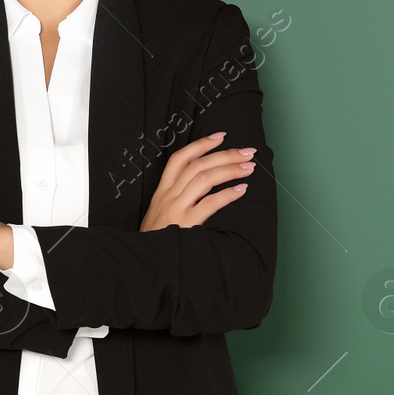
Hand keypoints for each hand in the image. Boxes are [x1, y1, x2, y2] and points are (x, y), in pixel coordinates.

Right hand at [140, 131, 254, 231]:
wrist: (144, 259)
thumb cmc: (155, 237)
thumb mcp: (159, 212)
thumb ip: (176, 198)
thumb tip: (202, 185)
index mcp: (163, 190)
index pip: (180, 159)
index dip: (200, 145)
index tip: (220, 136)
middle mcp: (169, 195)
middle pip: (198, 165)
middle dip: (225, 155)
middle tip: (247, 152)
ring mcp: (177, 208)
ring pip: (204, 179)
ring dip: (230, 170)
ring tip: (248, 168)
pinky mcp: (186, 223)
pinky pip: (210, 204)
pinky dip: (227, 195)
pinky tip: (241, 190)